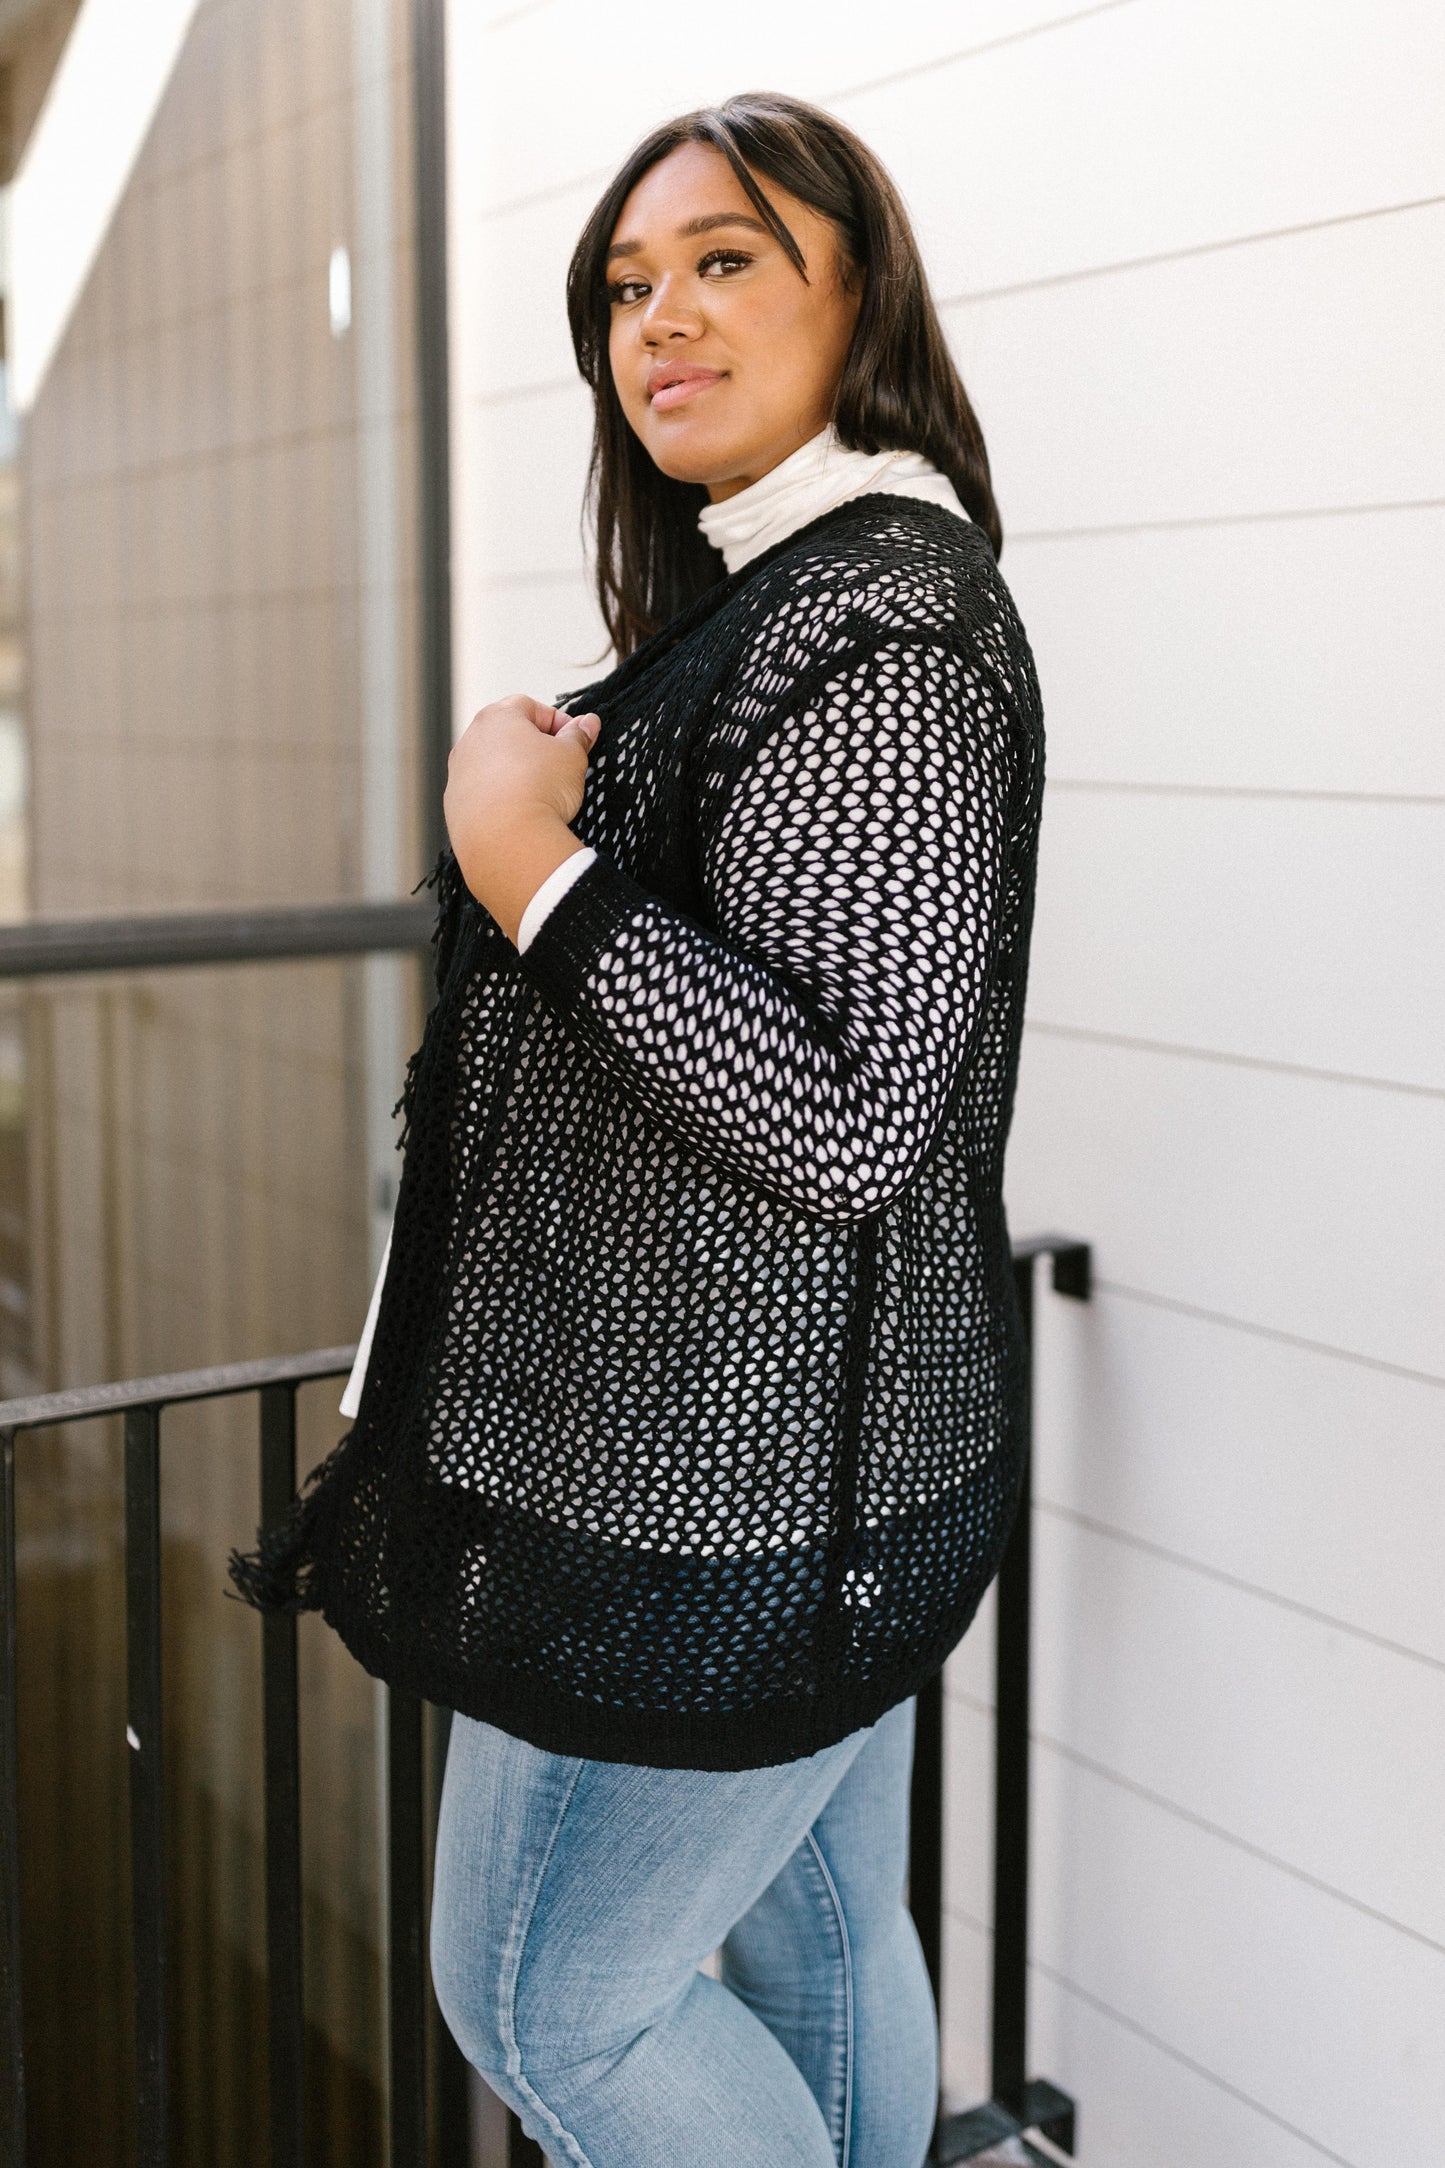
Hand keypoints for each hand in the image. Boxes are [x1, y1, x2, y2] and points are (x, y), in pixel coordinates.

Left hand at [443, 695, 600, 944]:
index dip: (557, 721)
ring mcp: (458, 773)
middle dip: (534, 747)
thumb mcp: (572, 756)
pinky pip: (482, 794)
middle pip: (507, 735)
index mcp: (497, 718)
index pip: (530, 707)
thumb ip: (578, 736)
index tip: (574, 740)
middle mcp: (470, 741)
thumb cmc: (538, 792)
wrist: (509, 841)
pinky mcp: (455, 805)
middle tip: (559, 767)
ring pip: (492, 765)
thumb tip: (586, 724)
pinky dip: (500, 798)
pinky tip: (521, 813)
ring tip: (540, 793)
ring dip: (515, 773)